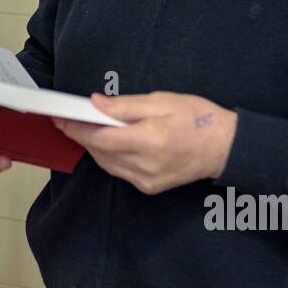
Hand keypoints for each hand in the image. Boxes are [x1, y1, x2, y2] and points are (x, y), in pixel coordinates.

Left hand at [52, 92, 236, 194]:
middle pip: (100, 152)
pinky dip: (108, 156)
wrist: (225, 148)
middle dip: (82, 135)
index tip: (61, 117)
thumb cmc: (198, 119)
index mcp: (150, 141)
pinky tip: (108, 143)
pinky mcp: (149, 187)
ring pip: (106, 163)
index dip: (77, 128)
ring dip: (93, 146)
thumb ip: (125, 105)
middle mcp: (146, 165)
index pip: (101, 137)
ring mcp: (147, 180)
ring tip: (85, 128)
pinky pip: (119, 171)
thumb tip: (95, 104)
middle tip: (69, 119)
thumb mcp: (162, 101)